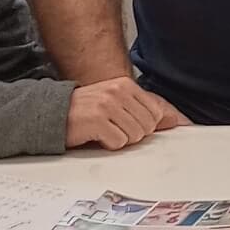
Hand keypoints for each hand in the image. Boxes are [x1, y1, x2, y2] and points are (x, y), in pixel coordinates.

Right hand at [65, 78, 188, 150]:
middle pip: (147, 126)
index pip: (156, 112)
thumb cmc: (87, 111)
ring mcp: (107, 105)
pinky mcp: (97, 121)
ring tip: (104, 131)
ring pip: (135, 136)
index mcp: (125, 85)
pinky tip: (96, 136)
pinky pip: (118, 142)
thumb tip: (175, 122)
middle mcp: (117, 91)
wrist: (53, 114)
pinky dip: (108, 144)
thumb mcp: (117, 103)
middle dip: (132, 133)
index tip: (127, 124)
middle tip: (113, 128)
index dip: (145, 125)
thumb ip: (145, 110)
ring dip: (120, 140)